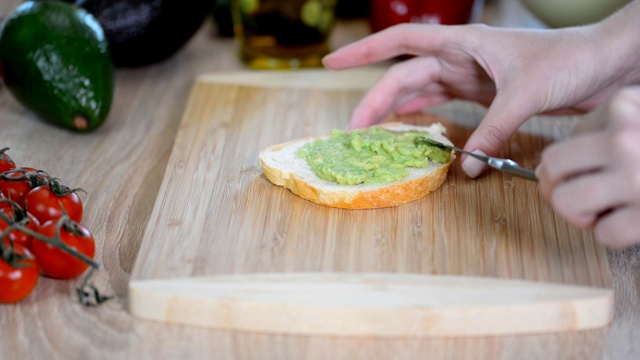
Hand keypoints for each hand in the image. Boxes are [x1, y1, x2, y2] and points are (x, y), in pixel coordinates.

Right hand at [323, 23, 631, 176]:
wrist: (603, 64)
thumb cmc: (568, 60)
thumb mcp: (525, 94)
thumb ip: (493, 131)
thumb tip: (467, 167)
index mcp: (462, 43)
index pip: (401, 42)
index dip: (364, 52)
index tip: (333, 62)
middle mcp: (460, 57)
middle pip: (404, 76)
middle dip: (376, 100)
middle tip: (354, 127)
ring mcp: (471, 76)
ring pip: (421, 92)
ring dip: (396, 111)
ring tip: (372, 132)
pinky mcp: (484, 94)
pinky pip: (445, 106)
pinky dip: (426, 119)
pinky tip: (412, 130)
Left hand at [536, 87, 639, 247]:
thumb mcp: (637, 114)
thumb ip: (604, 127)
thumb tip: (550, 165)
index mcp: (621, 108)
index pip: (566, 134)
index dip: (567, 162)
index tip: (586, 168)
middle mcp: (625, 139)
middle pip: (551, 168)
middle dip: (557, 186)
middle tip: (578, 192)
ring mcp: (636, 176)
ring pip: (565, 201)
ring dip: (578, 212)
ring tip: (602, 205)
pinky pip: (605, 234)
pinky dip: (612, 233)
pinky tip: (629, 218)